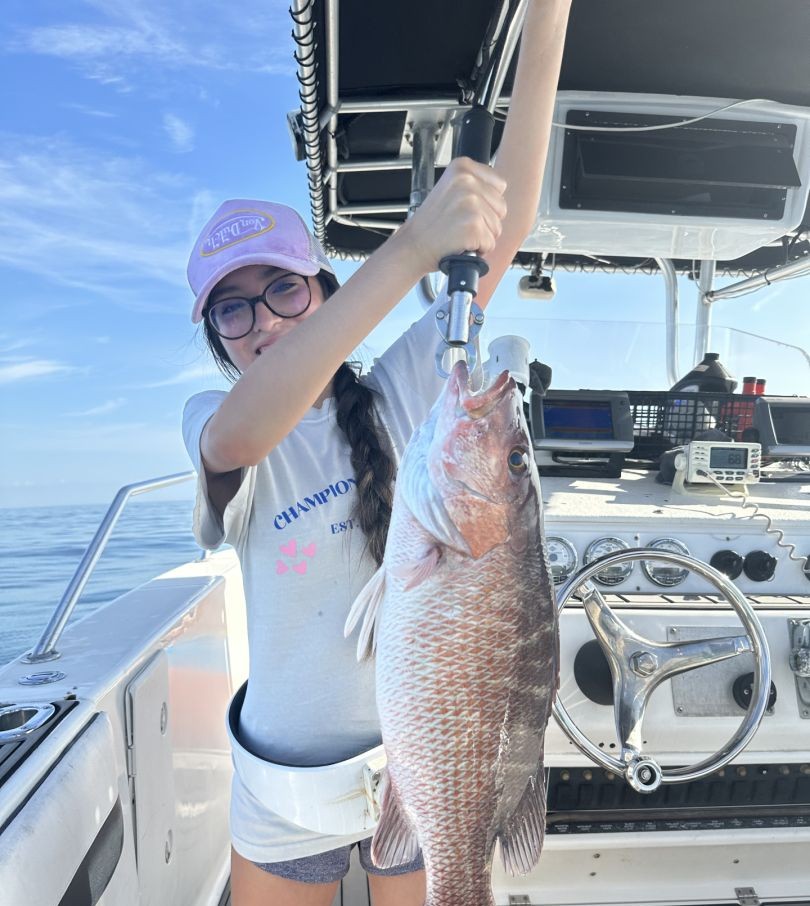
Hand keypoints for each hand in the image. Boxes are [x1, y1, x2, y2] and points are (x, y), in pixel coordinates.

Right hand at [402, 157, 507, 273]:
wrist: (413, 246)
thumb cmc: (431, 224)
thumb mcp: (451, 189)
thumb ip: (475, 184)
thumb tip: (500, 190)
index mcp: (462, 167)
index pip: (500, 185)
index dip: (486, 203)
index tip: (465, 209)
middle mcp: (467, 180)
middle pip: (501, 207)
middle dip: (486, 221)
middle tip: (461, 224)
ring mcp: (471, 202)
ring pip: (497, 227)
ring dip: (482, 236)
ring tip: (459, 233)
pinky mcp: (473, 225)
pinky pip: (490, 243)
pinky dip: (478, 249)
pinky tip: (460, 243)